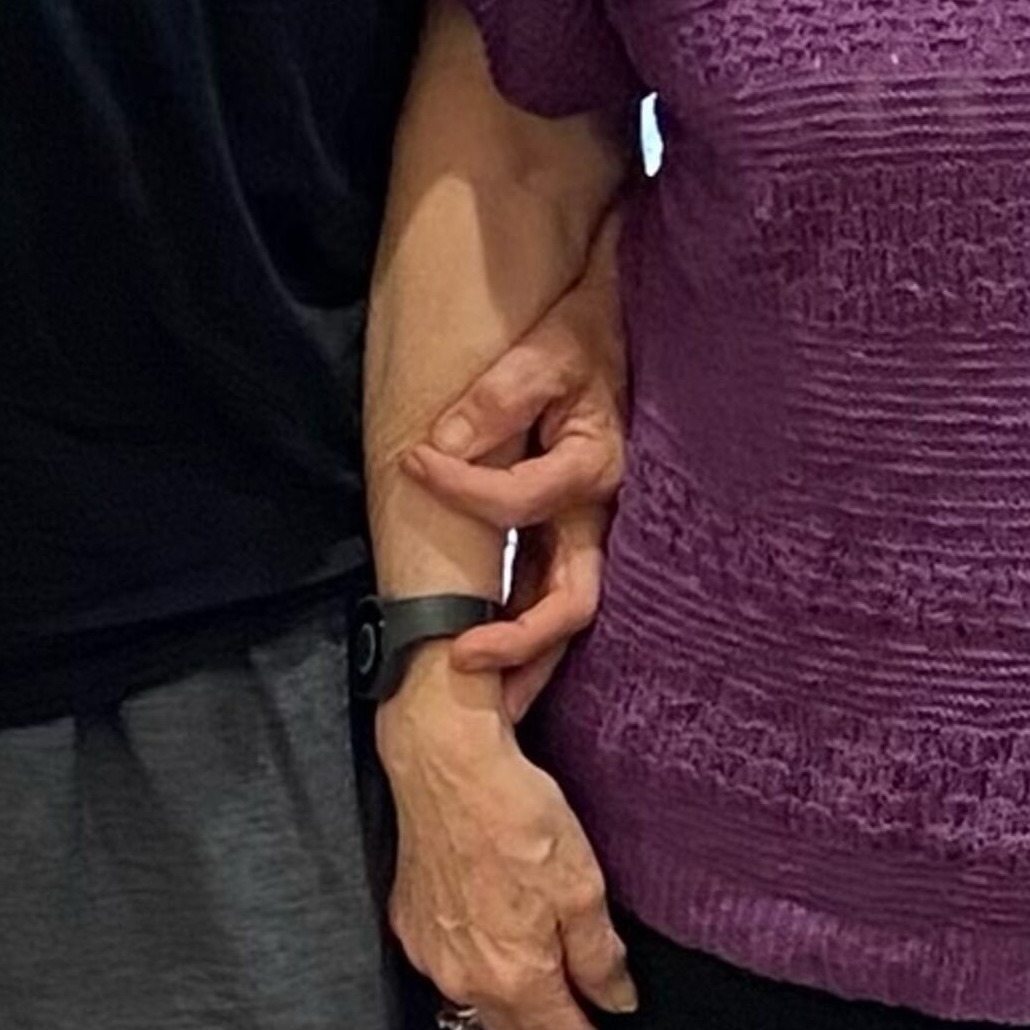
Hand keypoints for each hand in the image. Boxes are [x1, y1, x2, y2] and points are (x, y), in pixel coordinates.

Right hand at [373, 667, 637, 1029]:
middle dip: (548, 1023)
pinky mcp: (410, 928)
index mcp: (515, 977)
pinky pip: (448, 967)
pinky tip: (492, 926)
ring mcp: (432, 956)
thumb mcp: (583, 888)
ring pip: (478, 1004)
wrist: (446, 769)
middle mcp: (466, 979)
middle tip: (575, 991)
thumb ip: (600, 957)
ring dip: (508, 996)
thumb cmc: (511, 817)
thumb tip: (615, 998)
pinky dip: (474, 961)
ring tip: (535, 955)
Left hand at [400, 219, 628, 722]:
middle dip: (518, 638)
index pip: (523, 500)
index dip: (463, 488)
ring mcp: (589, 532)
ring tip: (481, 700)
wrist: (616, 330)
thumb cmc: (584, 338)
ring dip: (526, 660)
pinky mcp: (572, 536)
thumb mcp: (546, 352)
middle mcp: (599, 514)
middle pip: (572, 601)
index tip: (412, 461)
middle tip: (457, 656)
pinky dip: (525, 634)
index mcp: (594, 467)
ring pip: (566, 614)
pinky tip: (491, 663)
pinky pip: (552, 596)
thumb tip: (445, 445)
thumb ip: (499, 398)